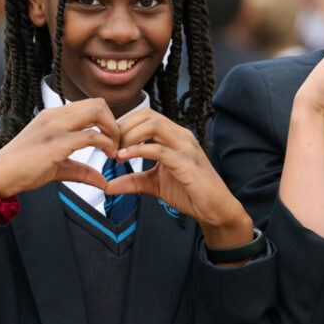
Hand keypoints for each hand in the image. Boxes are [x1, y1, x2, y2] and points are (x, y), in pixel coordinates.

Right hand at [0, 98, 117, 197]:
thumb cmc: (21, 168)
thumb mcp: (57, 166)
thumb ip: (81, 170)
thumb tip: (102, 181)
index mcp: (53, 116)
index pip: (90, 105)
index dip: (107, 120)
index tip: (111, 140)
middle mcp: (55, 116)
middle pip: (98, 104)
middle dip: (114, 122)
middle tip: (116, 144)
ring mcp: (55, 127)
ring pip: (97, 113)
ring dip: (113, 131)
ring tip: (113, 150)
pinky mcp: (56, 143)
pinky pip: (90, 136)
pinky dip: (106, 145)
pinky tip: (107, 157)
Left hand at [104, 109, 252, 249]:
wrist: (215, 209)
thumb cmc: (189, 192)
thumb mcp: (154, 184)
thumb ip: (132, 181)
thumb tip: (107, 186)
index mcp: (174, 135)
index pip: (146, 115)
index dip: (125, 124)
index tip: (111, 142)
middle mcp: (181, 135)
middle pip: (147, 115)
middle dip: (124, 127)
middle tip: (110, 146)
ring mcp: (186, 147)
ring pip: (153, 125)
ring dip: (129, 136)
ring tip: (117, 152)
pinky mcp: (187, 162)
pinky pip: (159, 150)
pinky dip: (138, 151)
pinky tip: (123, 157)